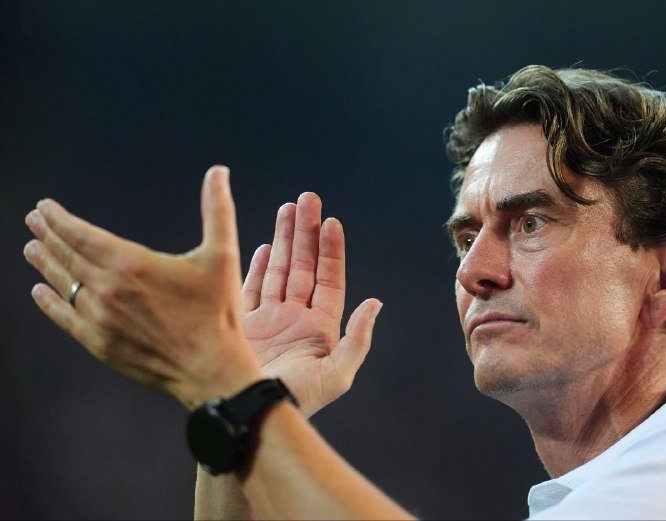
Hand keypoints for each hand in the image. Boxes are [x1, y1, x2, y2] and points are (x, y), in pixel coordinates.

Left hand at [23, 166, 263, 408]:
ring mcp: (99, 318)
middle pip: (67, 256)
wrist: (210, 368)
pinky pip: (64, 317)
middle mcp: (108, 288)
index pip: (82, 235)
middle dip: (48, 235)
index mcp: (132, 263)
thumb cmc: (218, 312)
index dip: (60, 219)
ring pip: (63, 284)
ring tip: (31, 248)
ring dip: (45, 263)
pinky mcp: (99, 343)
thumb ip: (217, 209)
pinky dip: (49, 302)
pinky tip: (40, 291)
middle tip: (32, 221)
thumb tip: (218, 172)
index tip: (44, 208)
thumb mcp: (223, 255)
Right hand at [239, 192, 382, 417]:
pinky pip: (251, 288)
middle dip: (305, 233)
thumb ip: (357, 339)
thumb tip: (375, 303)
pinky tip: (262, 245)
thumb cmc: (295, 402)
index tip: (332, 222)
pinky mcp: (241, 324)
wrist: (249, 418)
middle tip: (307, 199)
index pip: (329, 280)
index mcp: (319, 328)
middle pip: (303, 267)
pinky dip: (256, 266)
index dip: (331, 251)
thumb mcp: (336, 375)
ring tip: (287, 208)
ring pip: (278, 270)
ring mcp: (268, 320)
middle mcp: (295, 319)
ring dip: (282, 240)